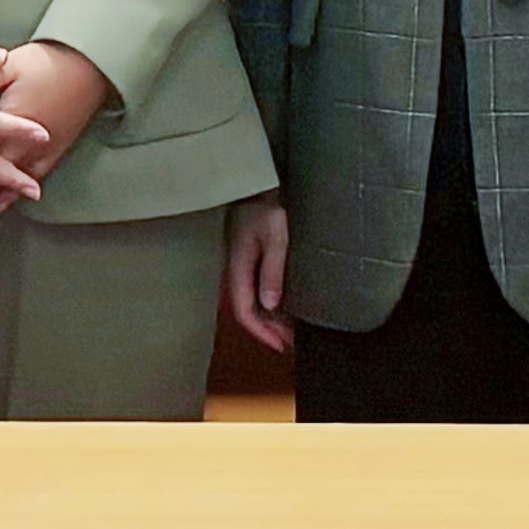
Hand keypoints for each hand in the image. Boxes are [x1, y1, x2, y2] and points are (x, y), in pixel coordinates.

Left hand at [0, 41, 112, 209]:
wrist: (92, 69)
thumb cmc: (49, 63)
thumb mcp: (11, 64)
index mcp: (9, 119)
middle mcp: (24, 142)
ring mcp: (42, 150)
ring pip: (7, 178)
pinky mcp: (56, 149)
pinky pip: (32, 177)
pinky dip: (14, 190)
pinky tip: (2, 200)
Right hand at [223, 196, 292, 354]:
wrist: (258, 182)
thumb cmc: (267, 205)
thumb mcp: (275, 236)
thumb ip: (272, 269)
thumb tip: (271, 305)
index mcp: (237, 266)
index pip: (244, 311)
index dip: (261, 332)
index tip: (281, 346)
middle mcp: (236, 269)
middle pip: (247, 310)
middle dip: (267, 330)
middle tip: (291, 342)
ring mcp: (241, 264)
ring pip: (252, 300)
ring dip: (270, 317)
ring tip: (292, 329)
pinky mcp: (249, 257)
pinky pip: (257, 288)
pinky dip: (271, 302)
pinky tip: (285, 305)